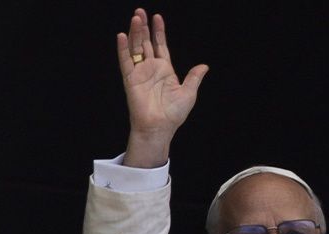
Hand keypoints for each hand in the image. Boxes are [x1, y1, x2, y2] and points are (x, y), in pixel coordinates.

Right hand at [117, 8, 208, 166]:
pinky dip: (123, 49)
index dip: (159, 32)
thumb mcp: (189, 93)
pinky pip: (125, 61)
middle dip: (144, 27)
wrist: (160, 127)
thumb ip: (194, 77)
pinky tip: (123, 36)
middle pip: (146, 43)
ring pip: (136, 48)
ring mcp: (140, 73)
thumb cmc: (174, 113)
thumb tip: (204, 66)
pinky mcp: (130, 79)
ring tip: (135, 18)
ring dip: (135, 33)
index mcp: (165, 70)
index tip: (157, 17)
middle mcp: (151, 69)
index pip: (160, 46)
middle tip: (140, 11)